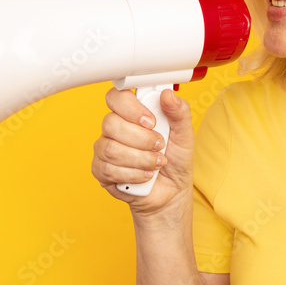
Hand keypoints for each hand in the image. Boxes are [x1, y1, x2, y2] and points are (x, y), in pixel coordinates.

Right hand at [91, 86, 194, 215]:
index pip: (117, 96)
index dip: (131, 107)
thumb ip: (178, 111)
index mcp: (131, 112)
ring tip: (156, 163)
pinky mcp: (101, 171)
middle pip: (111, 123)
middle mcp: (114, 127)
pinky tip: (146, 175)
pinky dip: (133, 174)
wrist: (171, 190)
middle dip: (141, 138)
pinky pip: (108, 169)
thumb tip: (167, 94)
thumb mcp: (184, 133)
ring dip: (140, 158)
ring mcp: (104, 149)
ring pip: (110, 148)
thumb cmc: (175, 158)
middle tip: (159, 145)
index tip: (151, 121)